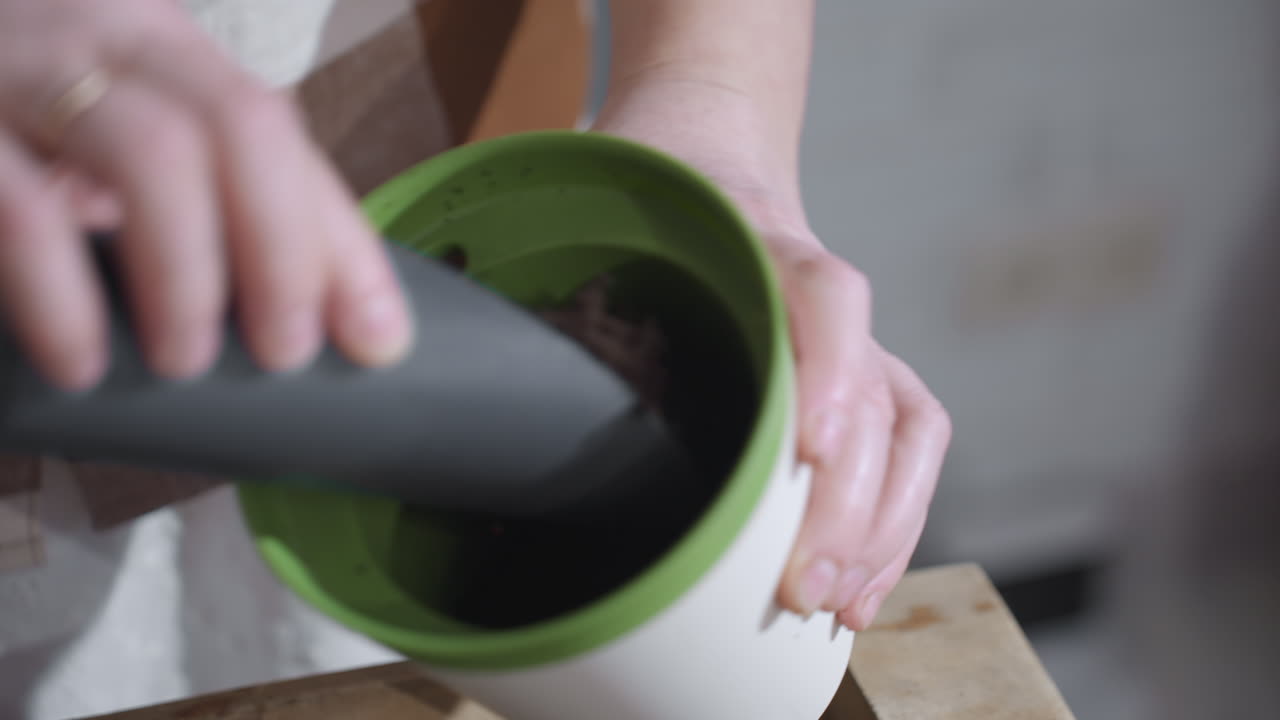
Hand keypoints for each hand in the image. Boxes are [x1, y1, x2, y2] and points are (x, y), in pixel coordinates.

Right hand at [0, 0, 412, 389]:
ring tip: (190, 362)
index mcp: (158, 45)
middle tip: (286, 353)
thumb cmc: (6, 129)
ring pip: (149, 148)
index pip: (282, 136)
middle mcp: (98, 29)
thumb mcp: (110, 147)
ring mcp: (12, 60)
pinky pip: (18, 207)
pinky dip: (61, 294)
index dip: (340, 243)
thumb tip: (319, 313)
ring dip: (190, 272)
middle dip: (285, 253)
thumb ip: (200, 199)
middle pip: (241, 126)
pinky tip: (80, 360)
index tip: (380, 340)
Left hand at [593, 88, 950, 631]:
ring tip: (834, 605)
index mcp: (753, 237)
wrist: (709, 157)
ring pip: (904, 425)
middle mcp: (816, 290)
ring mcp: (852, 335)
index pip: (824, 293)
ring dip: (879, 526)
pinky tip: (860, 588)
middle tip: (797, 588)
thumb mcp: (594, 213)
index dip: (828, 372)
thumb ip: (565, 286)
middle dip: (845, 501)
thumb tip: (509, 410)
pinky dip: (894, 523)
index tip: (807, 452)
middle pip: (871, 389)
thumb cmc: (645, 205)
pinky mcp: (867, 373)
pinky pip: (910, 446)